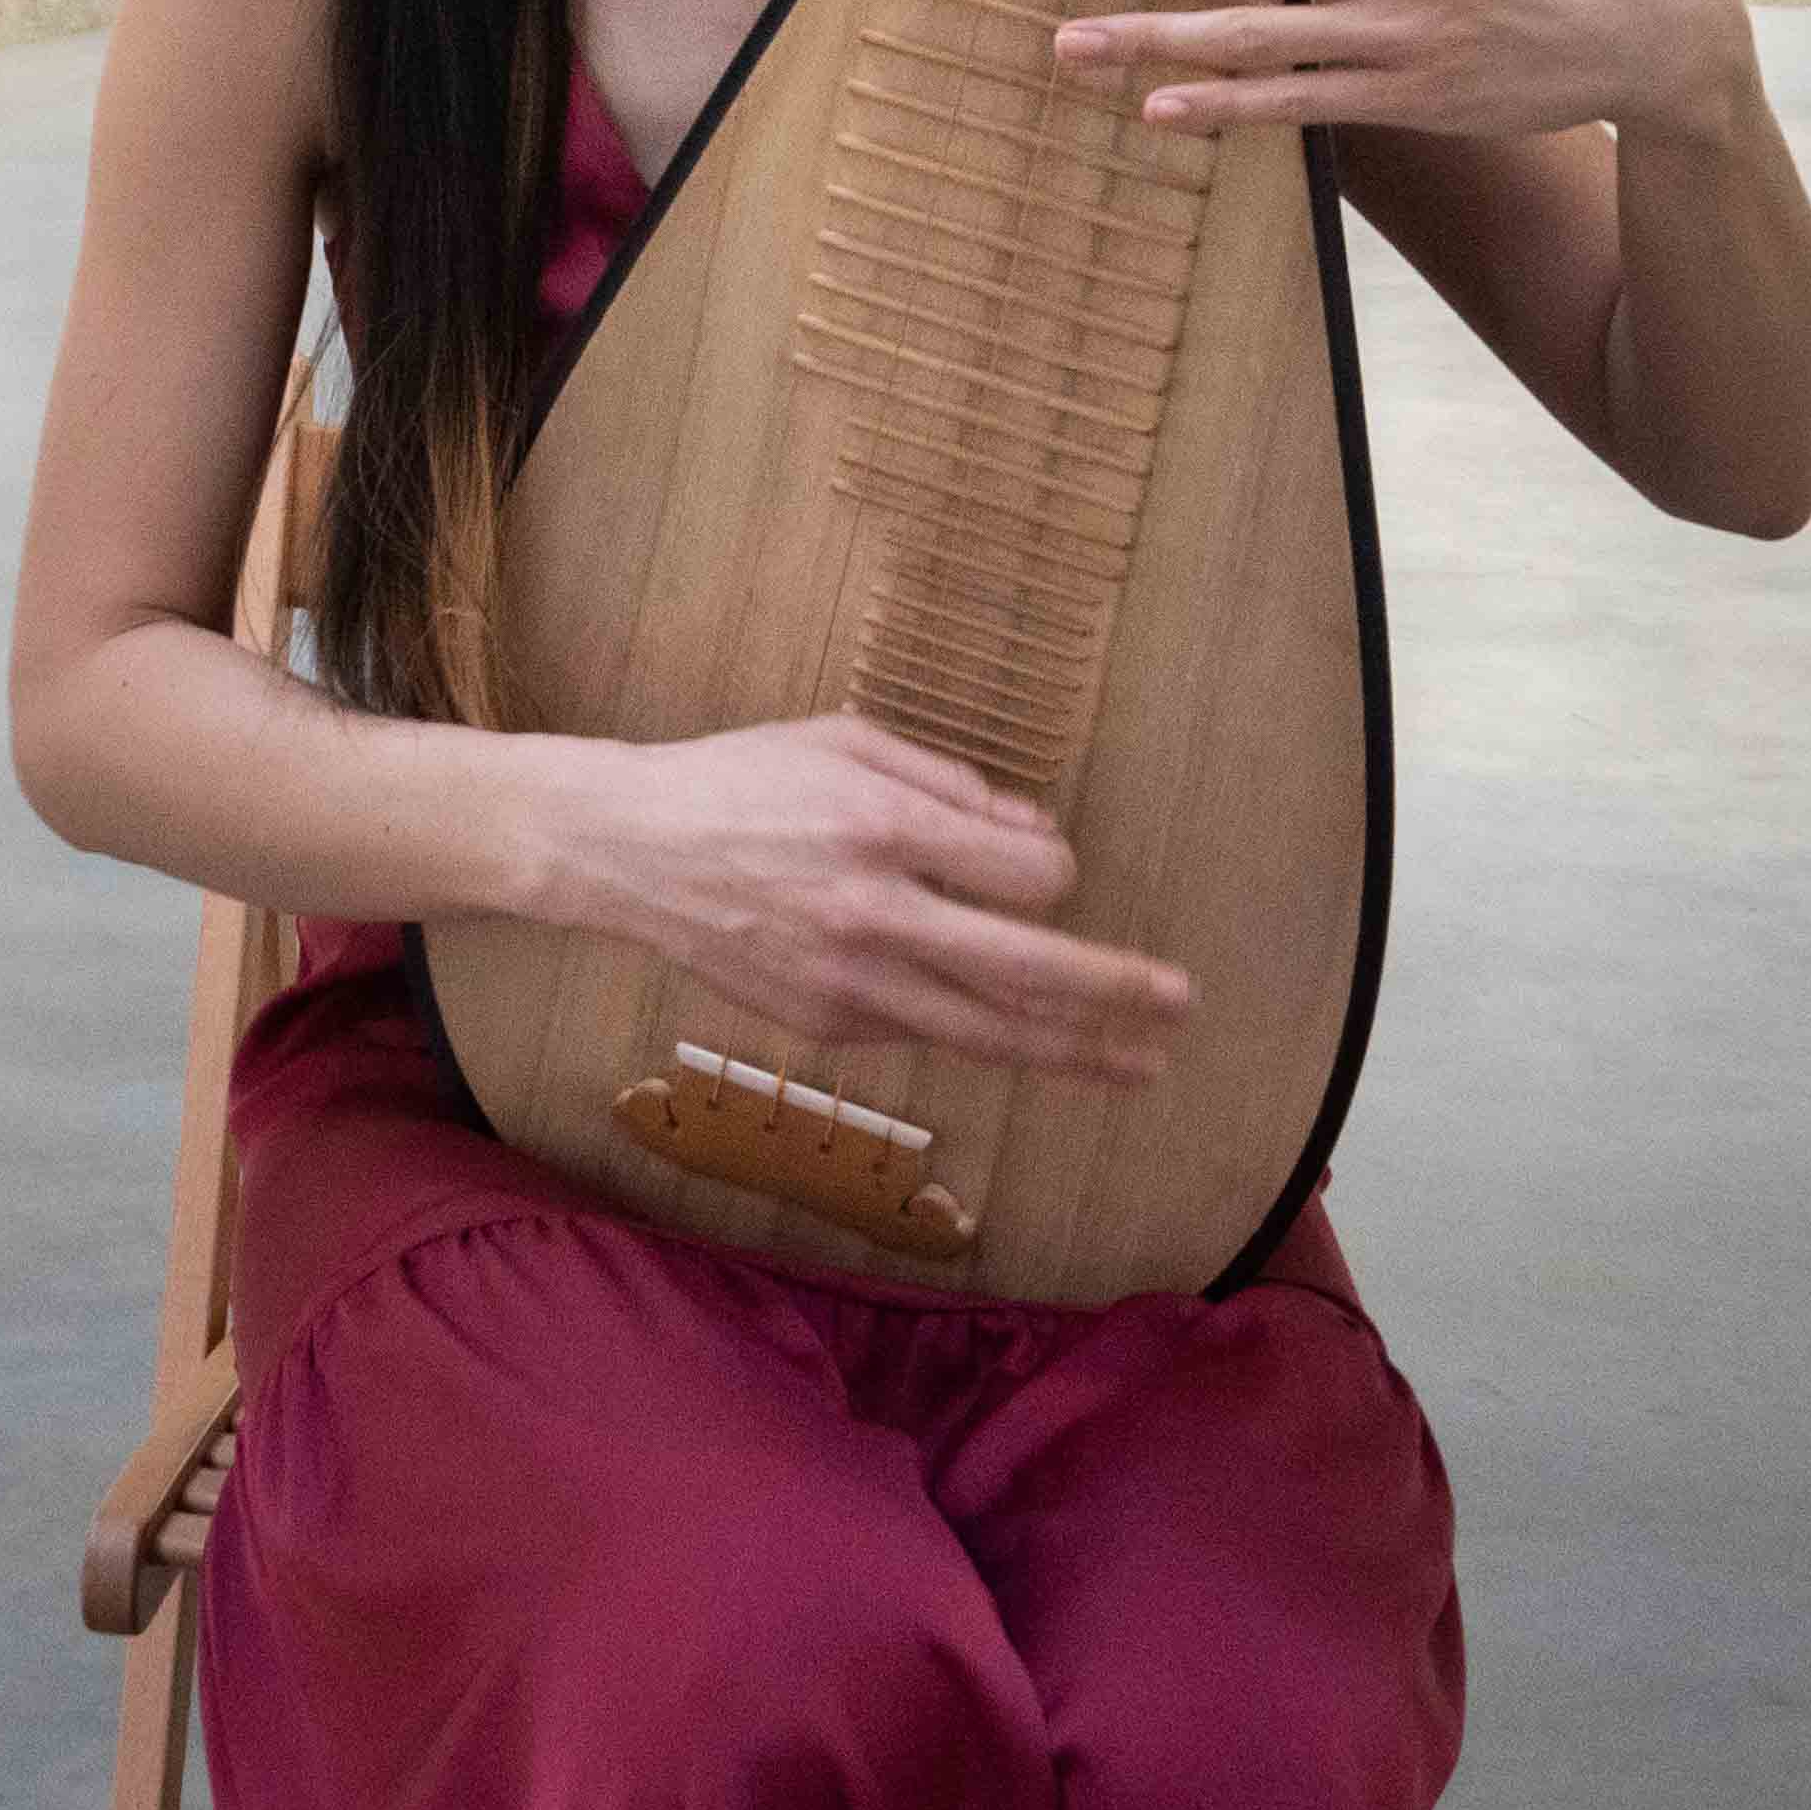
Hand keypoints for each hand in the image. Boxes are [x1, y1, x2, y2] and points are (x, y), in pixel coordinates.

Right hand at [531, 713, 1191, 1087]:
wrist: (628, 850)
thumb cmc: (742, 779)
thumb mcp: (847, 742)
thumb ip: (950, 787)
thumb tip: (1038, 840)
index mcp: (882, 829)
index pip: (1024, 876)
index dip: (1059, 874)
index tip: (1050, 868)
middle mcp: (872, 916)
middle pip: (1025, 972)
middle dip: (1115, 992)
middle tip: (1182, 1004)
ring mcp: (848, 983)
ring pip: (988, 1032)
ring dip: (1076, 1053)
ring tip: (1141, 1066)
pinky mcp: (827, 1026)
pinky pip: (927, 1034)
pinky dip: (984, 1035)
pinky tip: (1028, 1039)